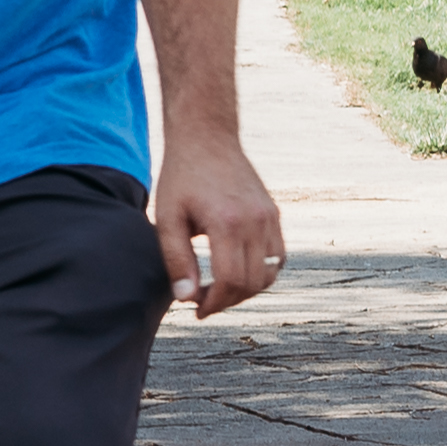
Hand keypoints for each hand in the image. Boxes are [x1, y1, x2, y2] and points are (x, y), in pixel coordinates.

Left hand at [154, 131, 286, 318]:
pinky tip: (238, 271)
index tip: (196, 308)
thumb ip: (176, 259)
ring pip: (269, 273)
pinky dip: (262, 272)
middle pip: (252, 283)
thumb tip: (187, 298)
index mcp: (227, 222)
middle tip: (203, 301)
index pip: (231, 281)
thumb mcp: (168, 217)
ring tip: (220, 289)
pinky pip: (278, 256)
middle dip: (228, 301)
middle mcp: (255, 221)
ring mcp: (269, 217)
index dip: (214, 303)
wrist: (207, 137)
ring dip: (246, 290)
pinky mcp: (274, 213)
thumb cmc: (182, 176)